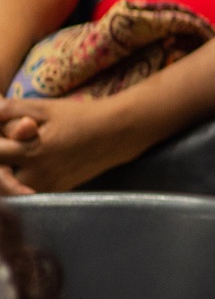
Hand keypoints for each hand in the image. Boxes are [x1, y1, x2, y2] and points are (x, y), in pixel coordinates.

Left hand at [0, 96, 149, 192]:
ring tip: (15, 157)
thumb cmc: (82, 116)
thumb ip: (11, 110)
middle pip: (1, 179)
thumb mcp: (45, 108)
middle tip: (8, 148)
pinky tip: (29, 165)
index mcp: (31, 153)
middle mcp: (37, 175)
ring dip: (9, 174)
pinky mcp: (57, 190)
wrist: (118, 133)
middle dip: (1, 164)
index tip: (1, 136)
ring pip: (13, 188)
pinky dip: (22, 181)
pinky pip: (30, 190)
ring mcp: (48, 186)